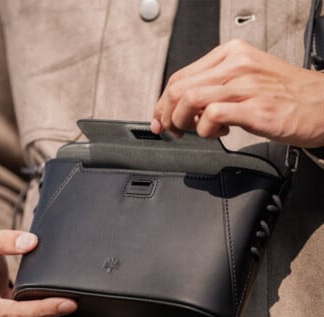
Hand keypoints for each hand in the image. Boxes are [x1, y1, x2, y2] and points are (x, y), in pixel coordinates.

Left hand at [152, 39, 323, 147]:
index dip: (163, 101)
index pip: (180, 75)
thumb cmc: (287, 95)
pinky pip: (211, 115)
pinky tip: (219, 132)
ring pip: (189, 99)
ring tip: (198, 131)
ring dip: (183, 122)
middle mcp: (237, 65)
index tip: (160, 118)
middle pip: (178, 88)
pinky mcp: (255, 108)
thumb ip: (216, 85)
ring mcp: (246, 86)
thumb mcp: (247, 78)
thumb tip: (181, 106)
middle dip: (167, 114)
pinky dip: (205, 130)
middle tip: (173, 130)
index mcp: (232, 54)